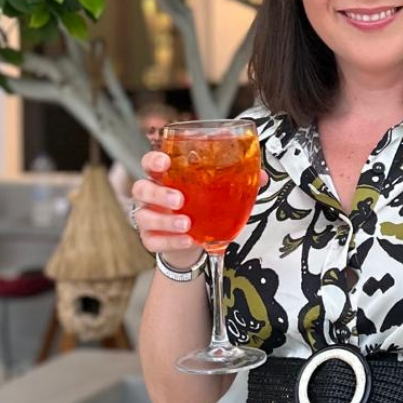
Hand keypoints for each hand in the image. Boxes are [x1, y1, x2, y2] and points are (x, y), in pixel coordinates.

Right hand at [131, 152, 268, 268]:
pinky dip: (170, 241)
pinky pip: (154, 240)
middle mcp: (152, 195)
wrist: (192, 240)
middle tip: (180, 199)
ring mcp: (148, 217)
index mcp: (167, 177)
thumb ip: (237, 181)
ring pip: (144, 216)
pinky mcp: (151, 238)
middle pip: (141, 188)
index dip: (154, 160)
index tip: (165, 162)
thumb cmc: (201, 208)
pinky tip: (186, 240)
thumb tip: (260, 175)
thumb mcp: (217, 192)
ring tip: (186, 223)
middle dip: (159, 193)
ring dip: (165, 220)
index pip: (151, 162)